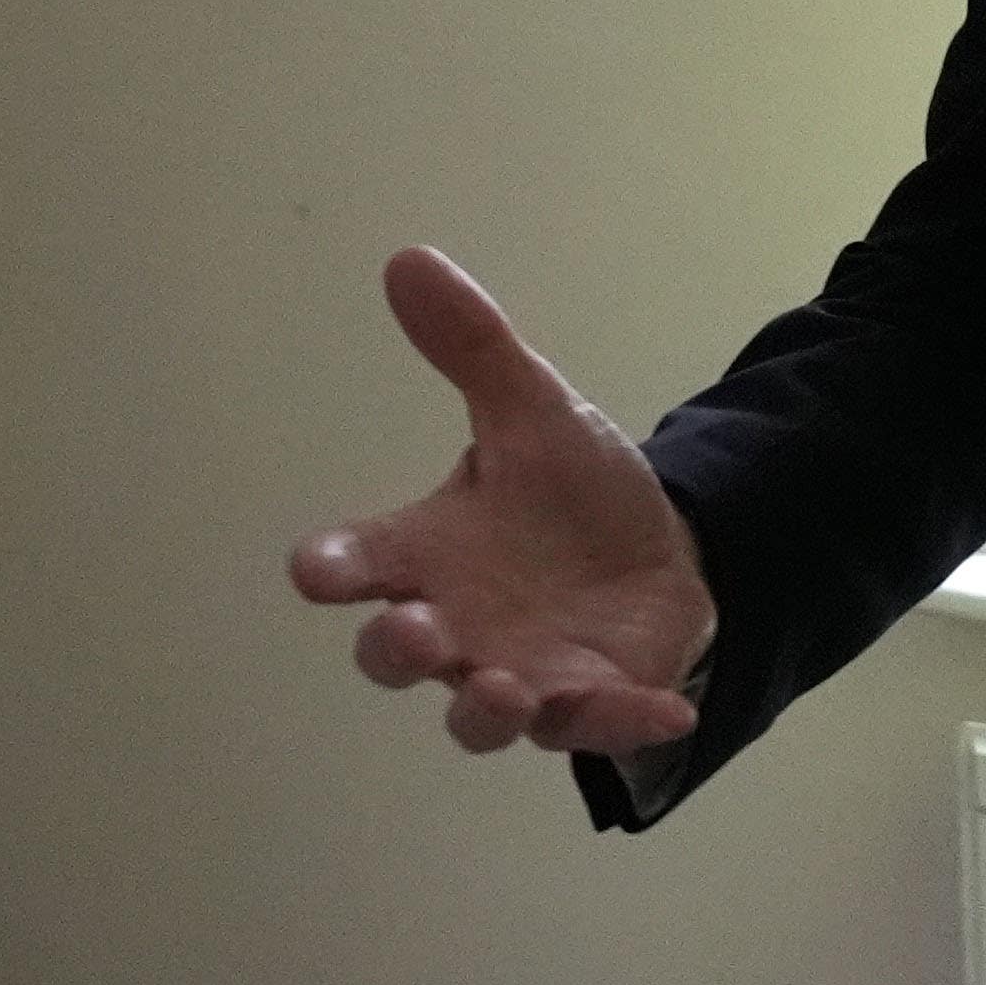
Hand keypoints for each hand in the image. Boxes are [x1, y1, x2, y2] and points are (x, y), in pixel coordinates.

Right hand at [285, 246, 715, 758]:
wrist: (656, 546)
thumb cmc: (569, 492)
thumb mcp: (533, 412)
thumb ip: (472, 348)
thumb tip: (411, 258)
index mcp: (425, 554)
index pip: (352, 563)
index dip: (331, 567)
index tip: (318, 568)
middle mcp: (456, 626)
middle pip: (395, 656)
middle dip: (397, 650)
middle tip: (416, 629)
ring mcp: (518, 673)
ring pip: (477, 716)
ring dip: (483, 710)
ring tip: (501, 688)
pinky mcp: (590, 701)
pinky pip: (597, 726)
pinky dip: (625, 724)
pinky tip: (667, 712)